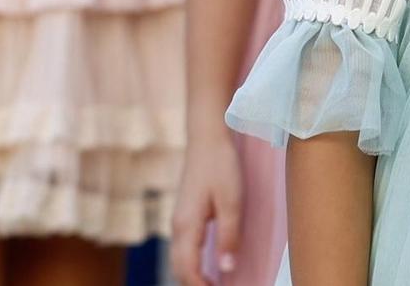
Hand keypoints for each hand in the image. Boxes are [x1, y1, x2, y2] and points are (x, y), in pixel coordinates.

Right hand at [169, 128, 245, 284]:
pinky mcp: (184, 213)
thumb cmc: (221, 166)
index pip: (188, 269)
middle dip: (194, 284)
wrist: (206, 137)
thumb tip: (226, 268)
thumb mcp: (231, 201)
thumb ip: (229, 236)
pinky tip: (206, 265)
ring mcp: (178, 220)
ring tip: (212, 284)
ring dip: (192, 275)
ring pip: (179, 259)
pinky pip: (183, 247)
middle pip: (179, 268)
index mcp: (187, 226)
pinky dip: (191, 262)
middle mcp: (178, 226)